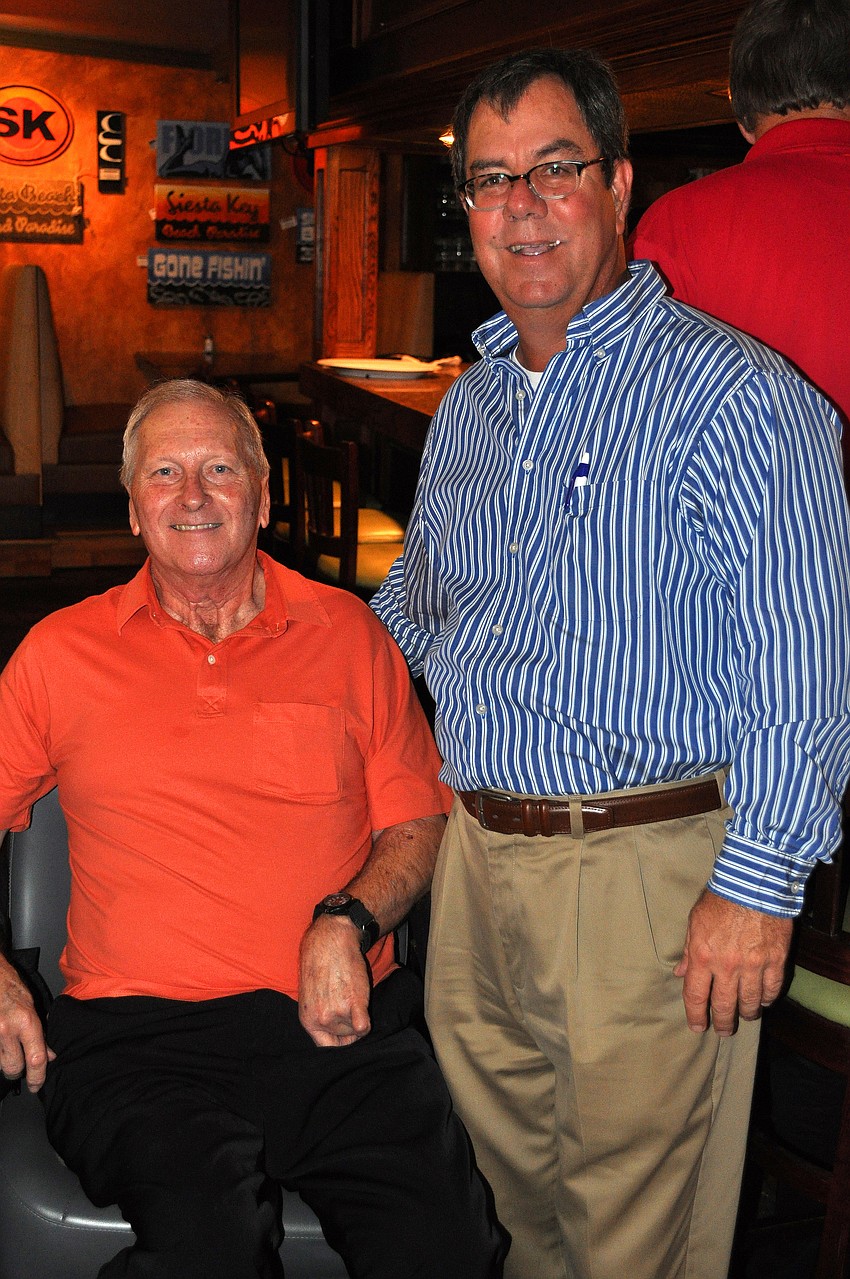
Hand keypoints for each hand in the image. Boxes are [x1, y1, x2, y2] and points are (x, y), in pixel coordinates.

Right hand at [0, 959, 54, 1091]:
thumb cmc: (9, 986)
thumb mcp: (31, 1006)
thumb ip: (40, 1032)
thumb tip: (49, 1055)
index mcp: (25, 1021)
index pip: (35, 1058)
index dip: (38, 1077)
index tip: (37, 1085)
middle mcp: (6, 1030)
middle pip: (13, 1068)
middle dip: (18, 1072)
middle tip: (20, 1068)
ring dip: (4, 1061)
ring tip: (8, 1048)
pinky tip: (0, 1044)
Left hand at [298, 915, 371, 1047]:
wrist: (330, 941)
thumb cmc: (320, 965)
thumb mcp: (310, 997)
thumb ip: (320, 1018)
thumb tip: (336, 1038)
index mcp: (308, 1020)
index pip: (327, 1048)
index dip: (339, 1042)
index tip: (345, 1034)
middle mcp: (321, 1020)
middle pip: (345, 1038)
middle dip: (350, 1025)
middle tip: (346, 1001)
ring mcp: (337, 1012)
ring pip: (357, 1030)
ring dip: (358, 1015)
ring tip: (350, 992)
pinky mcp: (354, 1003)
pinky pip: (364, 1026)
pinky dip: (366, 1022)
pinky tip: (362, 1007)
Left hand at [674, 888, 792, 1035]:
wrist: (753, 883)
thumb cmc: (720, 900)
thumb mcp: (695, 922)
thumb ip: (688, 951)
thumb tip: (680, 973)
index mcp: (702, 956)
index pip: (695, 996)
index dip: (696, 1016)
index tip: (697, 1027)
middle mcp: (727, 966)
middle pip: (723, 1005)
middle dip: (723, 1023)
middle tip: (723, 1031)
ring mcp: (753, 965)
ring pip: (750, 1002)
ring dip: (746, 1014)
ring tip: (744, 1016)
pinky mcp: (775, 961)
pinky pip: (771, 989)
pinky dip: (767, 999)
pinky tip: (763, 1001)